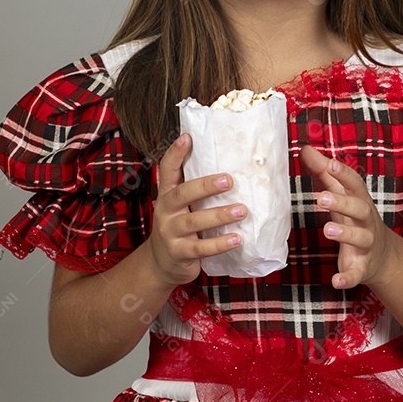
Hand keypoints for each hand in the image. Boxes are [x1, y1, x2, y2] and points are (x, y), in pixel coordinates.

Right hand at [146, 133, 244, 287]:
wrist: (160, 264)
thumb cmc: (179, 228)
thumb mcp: (180, 207)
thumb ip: (195, 191)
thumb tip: (231, 168)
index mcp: (167, 194)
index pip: (166, 169)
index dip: (175, 153)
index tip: (187, 137)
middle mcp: (165, 210)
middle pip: (182, 193)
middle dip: (206, 186)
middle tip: (229, 180)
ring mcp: (169, 232)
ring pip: (194, 221)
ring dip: (219, 215)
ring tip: (242, 210)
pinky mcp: (178, 253)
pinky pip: (200, 248)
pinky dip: (219, 244)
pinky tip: (237, 239)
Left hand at [300, 144, 397, 289]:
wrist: (381, 256)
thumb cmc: (355, 217)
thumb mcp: (342, 194)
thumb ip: (324, 173)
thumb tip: (305, 149)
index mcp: (360, 201)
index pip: (355, 184)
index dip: (344, 174)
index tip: (331, 164)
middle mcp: (366, 221)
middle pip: (359, 209)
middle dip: (343, 203)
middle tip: (321, 198)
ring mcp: (366, 245)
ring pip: (360, 238)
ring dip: (346, 234)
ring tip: (328, 230)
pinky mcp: (362, 267)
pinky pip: (356, 274)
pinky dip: (348, 278)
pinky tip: (336, 281)